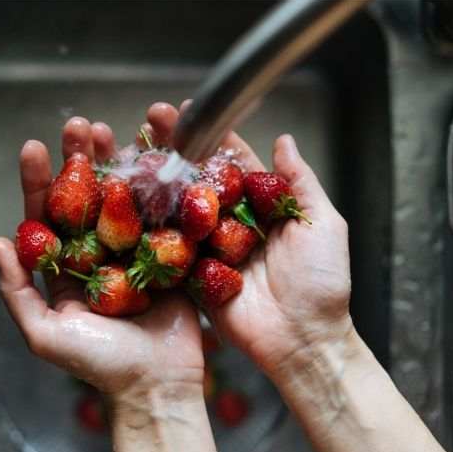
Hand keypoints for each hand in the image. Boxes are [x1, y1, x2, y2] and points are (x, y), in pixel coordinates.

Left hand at [0, 109, 204, 396]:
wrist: (156, 385)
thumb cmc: (100, 366)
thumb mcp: (45, 334)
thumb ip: (18, 291)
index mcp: (66, 270)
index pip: (47, 216)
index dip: (39, 181)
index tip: (34, 148)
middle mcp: (99, 255)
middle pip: (86, 197)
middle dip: (80, 160)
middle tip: (79, 127)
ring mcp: (136, 252)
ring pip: (123, 197)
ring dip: (116, 162)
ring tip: (110, 131)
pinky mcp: (171, 255)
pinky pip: (163, 213)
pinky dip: (159, 183)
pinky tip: (156, 153)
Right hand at [158, 101, 352, 383]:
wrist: (303, 339)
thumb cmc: (323, 284)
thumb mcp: (322, 224)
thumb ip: (300, 183)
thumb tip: (284, 141)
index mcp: (264, 208)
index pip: (233, 163)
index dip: (212, 137)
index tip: (190, 112)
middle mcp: (233, 224)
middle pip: (199, 179)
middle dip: (175, 148)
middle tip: (151, 120)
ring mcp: (210, 249)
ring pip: (180, 208)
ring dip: (156, 178)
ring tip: (133, 149)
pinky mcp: (192, 276)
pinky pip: (170, 248)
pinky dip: (151, 227)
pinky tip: (129, 199)